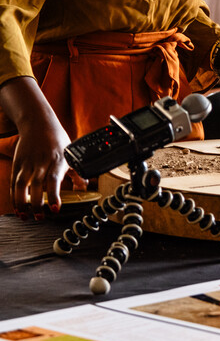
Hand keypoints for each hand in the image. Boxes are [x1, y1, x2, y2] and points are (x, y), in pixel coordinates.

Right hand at [0, 76, 85, 215]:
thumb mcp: (70, 152)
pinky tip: (17, 207)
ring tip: (24, 216)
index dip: (54, 196)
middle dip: (37, 204)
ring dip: (21, 202)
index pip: (54, 180)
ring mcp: (27, 163)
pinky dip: (13, 196)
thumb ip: (76, 171)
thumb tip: (85, 186)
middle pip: (37, 185)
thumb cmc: (56, 139)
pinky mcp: (17, 163)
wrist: (37, 122)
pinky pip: (13, 182)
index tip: (55, 209)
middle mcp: (41, 162)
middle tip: (40, 217)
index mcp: (57, 160)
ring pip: (21, 185)